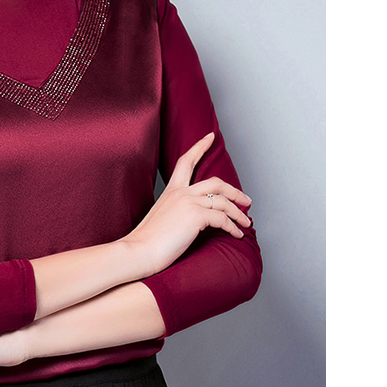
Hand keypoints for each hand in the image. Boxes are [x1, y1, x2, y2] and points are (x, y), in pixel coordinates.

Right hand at [125, 132, 251, 275]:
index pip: (186, 161)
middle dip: (235, 191)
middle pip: (216, 182)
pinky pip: (223, 219)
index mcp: (171, 190)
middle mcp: (181, 192)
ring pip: (224, 201)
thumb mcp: (162, 216)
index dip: (200, 147)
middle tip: (246, 200)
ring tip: (246, 223)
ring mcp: (189, 202)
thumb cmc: (148, 240)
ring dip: (239, 213)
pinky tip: (236, 234)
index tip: (210, 137)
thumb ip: (177, 210)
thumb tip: (192, 217)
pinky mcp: (196, 216)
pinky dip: (233, 227)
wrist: (140, 250)